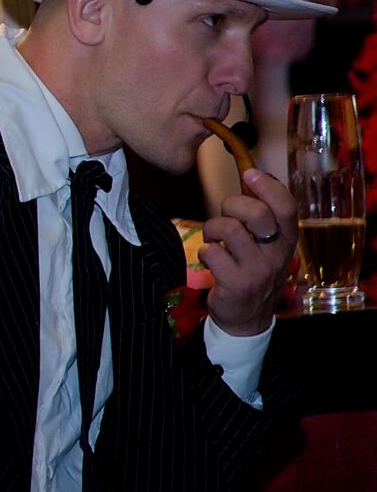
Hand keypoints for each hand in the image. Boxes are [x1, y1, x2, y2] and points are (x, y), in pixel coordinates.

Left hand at [201, 165, 299, 335]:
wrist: (247, 318)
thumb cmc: (252, 271)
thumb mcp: (266, 246)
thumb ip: (261, 217)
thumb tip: (253, 177)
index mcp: (285, 241)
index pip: (287, 208)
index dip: (269, 187)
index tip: (250, 173)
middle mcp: (276, 255)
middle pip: (256, 213)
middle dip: (232, 206)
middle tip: (226, 218)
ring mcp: (258, 270)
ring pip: (229, 229)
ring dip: (213, 229)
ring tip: (215, 240)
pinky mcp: (237, 284)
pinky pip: (212, 252)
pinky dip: (205, 251)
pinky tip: (212, 260)